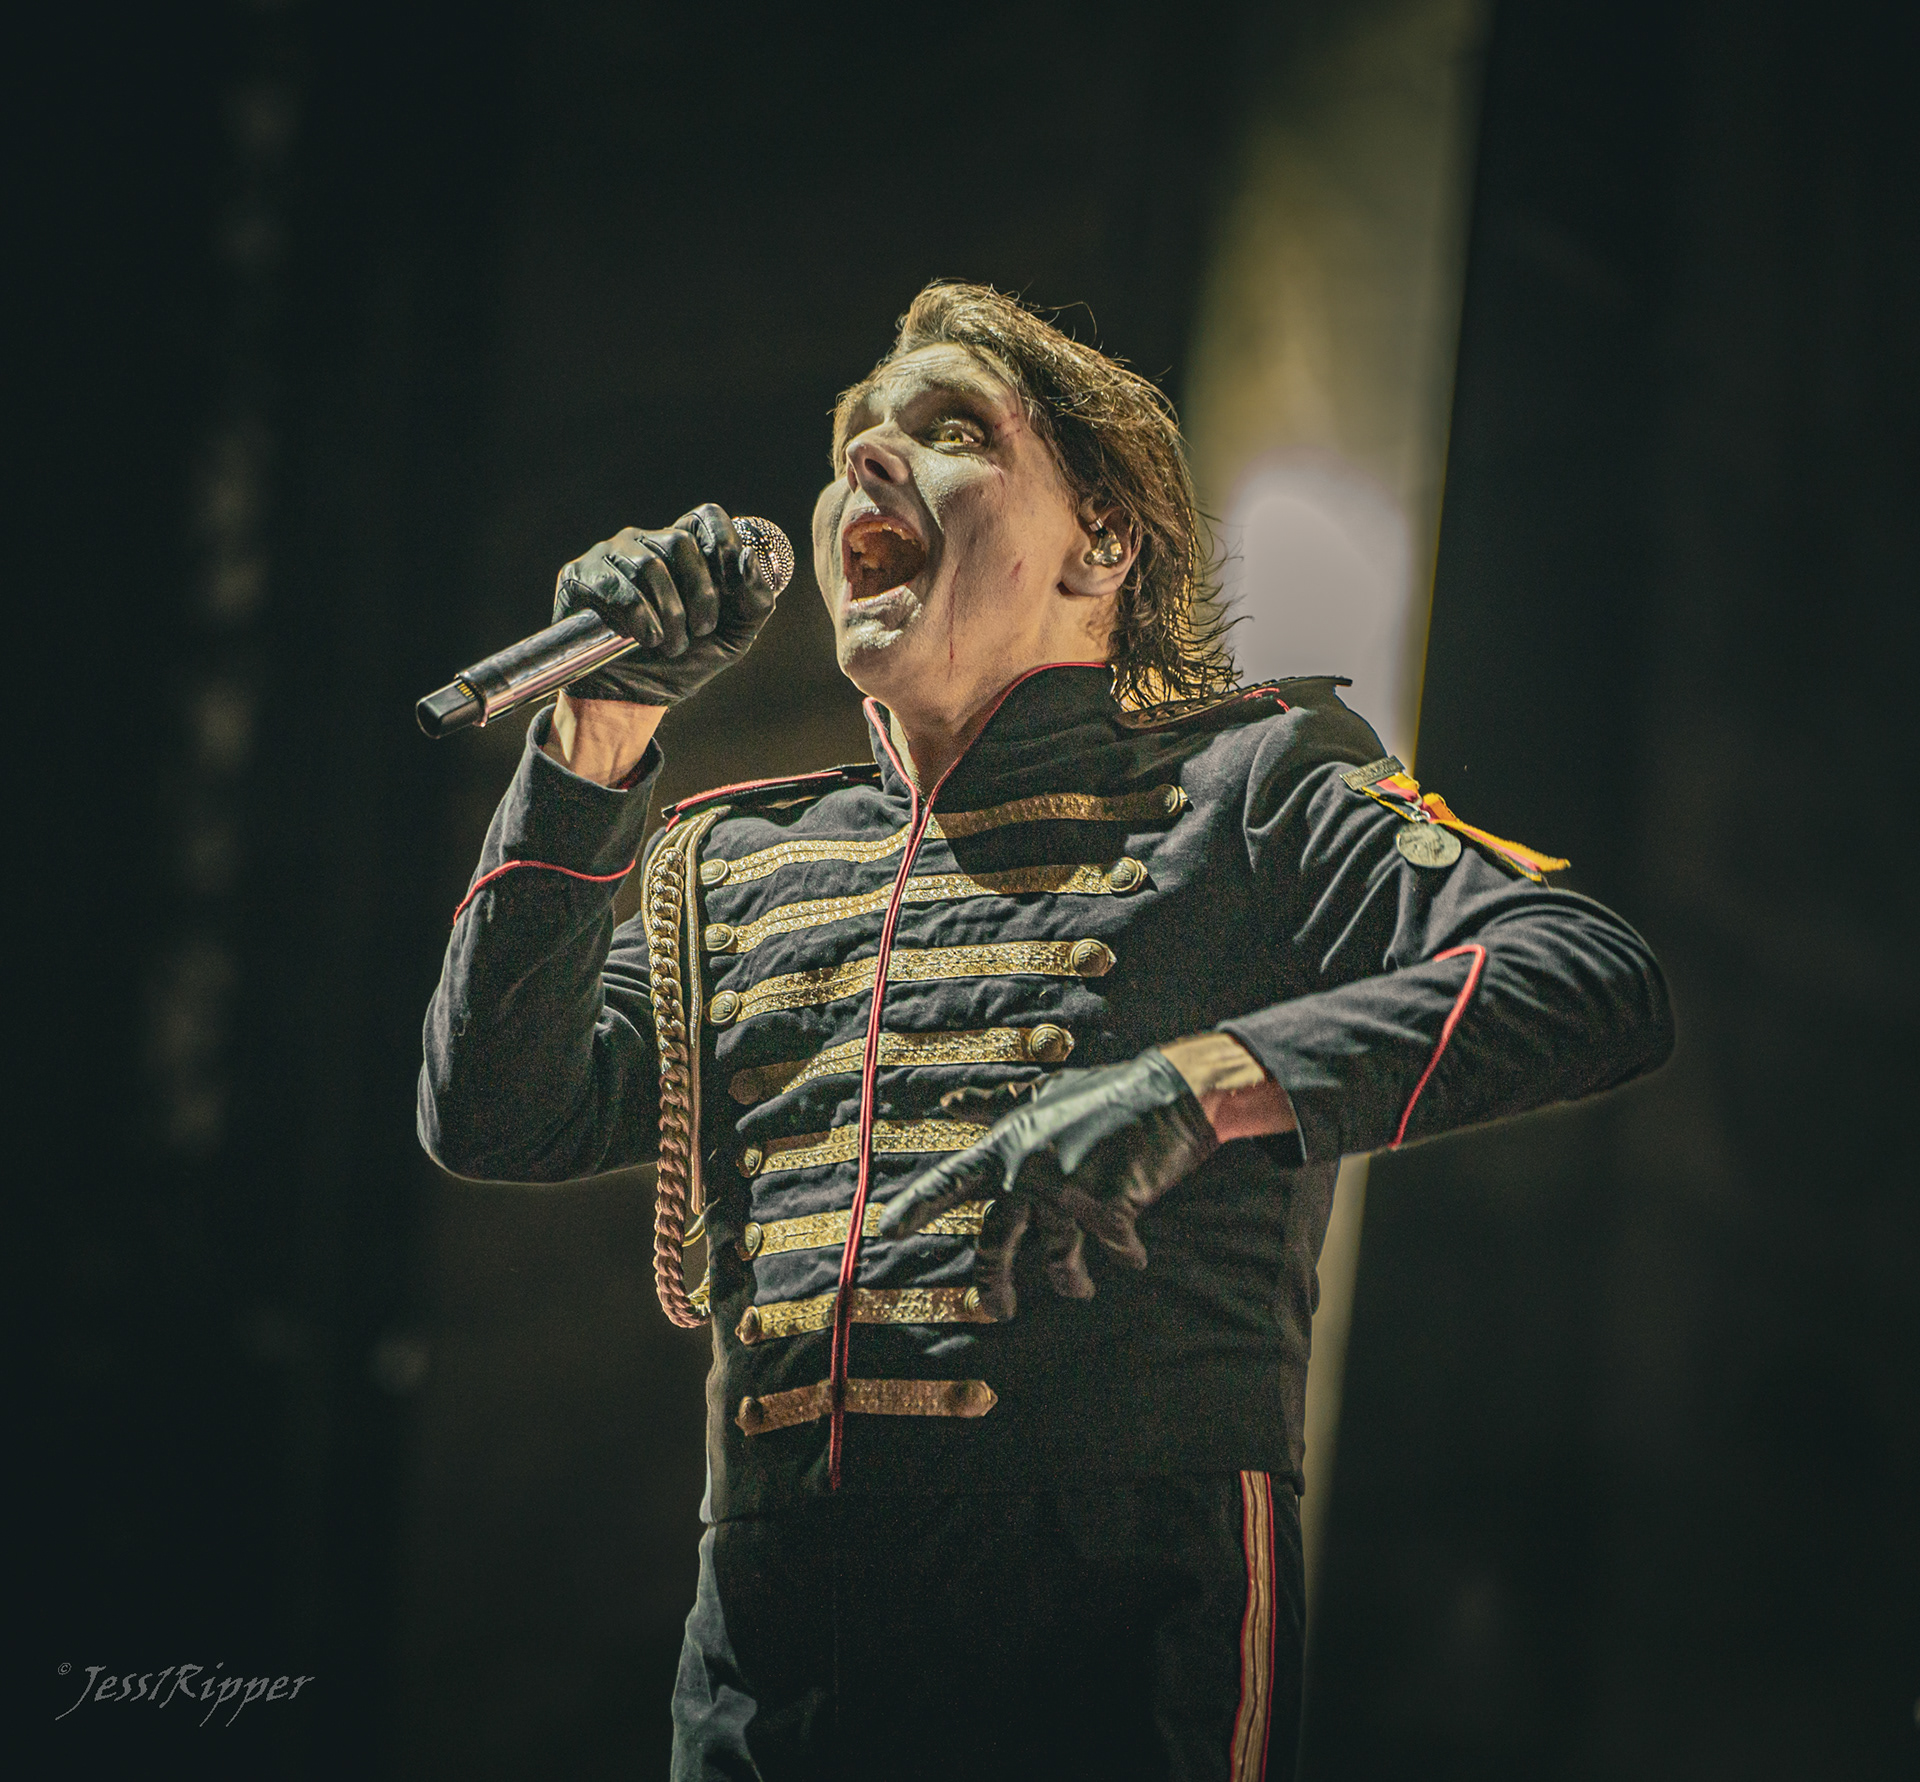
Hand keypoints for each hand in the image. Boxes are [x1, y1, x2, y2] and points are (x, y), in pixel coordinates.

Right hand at [553, 503, 777, 705]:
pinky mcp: (581, 575)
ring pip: (649, 564)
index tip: (731, 587)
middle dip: (699, 595)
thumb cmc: (685, 662)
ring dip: (669, 613)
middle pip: (680, 542)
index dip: (723, 544)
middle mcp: (646, 543)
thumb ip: (755, 600)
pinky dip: (638, 615)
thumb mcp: (734, 637)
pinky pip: (615, 584)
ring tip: (670, 645)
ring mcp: (610, 554)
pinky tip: (646, 638)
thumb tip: (747, 559)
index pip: (706, 517)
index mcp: (685, 551)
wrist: (635, 697)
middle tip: (699, 631)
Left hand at [875, 1049, 1219, 1318]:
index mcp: (1009, 1146)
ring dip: (1071, 1281)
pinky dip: (1127, 1253)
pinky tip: (1136, 1256)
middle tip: (996, 1311)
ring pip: (1058, 1257)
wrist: (1168, 1095)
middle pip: (996, 1241)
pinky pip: (1114, 1248)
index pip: (951, 1180)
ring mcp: (1067, 1189)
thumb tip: (950, 1102)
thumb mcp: (1046, 1096)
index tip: (886, 1230)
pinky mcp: (1108, 1206)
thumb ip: (996, 1106)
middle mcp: (1028, 1169)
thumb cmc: (1104, 1096)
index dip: (917, 1206)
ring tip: (1080, 1292)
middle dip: (994, 1284)